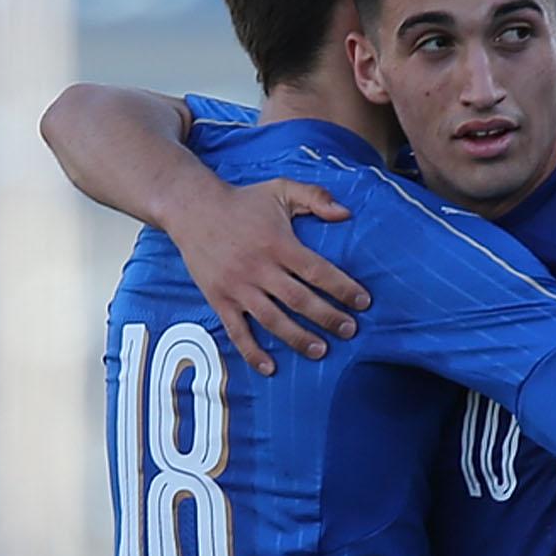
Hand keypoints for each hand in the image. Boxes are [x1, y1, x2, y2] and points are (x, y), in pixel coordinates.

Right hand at [172, 179, 370, 376]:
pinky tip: (270, 368)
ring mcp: (238, 287)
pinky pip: (237, 331)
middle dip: (328, 318)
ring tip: (321, 351)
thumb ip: (315, 197)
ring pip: (273, 320)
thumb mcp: (280, 188)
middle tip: (350, 330)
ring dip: (298, 339)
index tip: (363, 302)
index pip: (317, 271)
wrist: (192, 208)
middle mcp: (259, 268)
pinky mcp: (219, 299)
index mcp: (278, 243)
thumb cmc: (243, 201)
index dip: (342, 288)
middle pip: (299, 301)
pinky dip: (253, 352)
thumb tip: (346, 213)